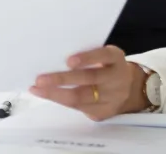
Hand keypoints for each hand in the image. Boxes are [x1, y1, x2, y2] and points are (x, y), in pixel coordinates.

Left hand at [29, 45, 149, 120]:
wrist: (128, 88)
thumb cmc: (105, 66)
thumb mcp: (101, 55)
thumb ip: (84, 53)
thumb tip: (53, 55)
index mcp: (115, 58)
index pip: (103, 55)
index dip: (87, 58)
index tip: (68, 60)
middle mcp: (117, 77)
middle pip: (89, 78)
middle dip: (62, 79)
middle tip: (40, 79)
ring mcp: (112, 97)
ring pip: (82, 97)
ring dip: (56, 94)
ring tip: (38, 89)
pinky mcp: (104, 111)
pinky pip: (80, 108)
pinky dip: (61, 101)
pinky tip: (46, 95)